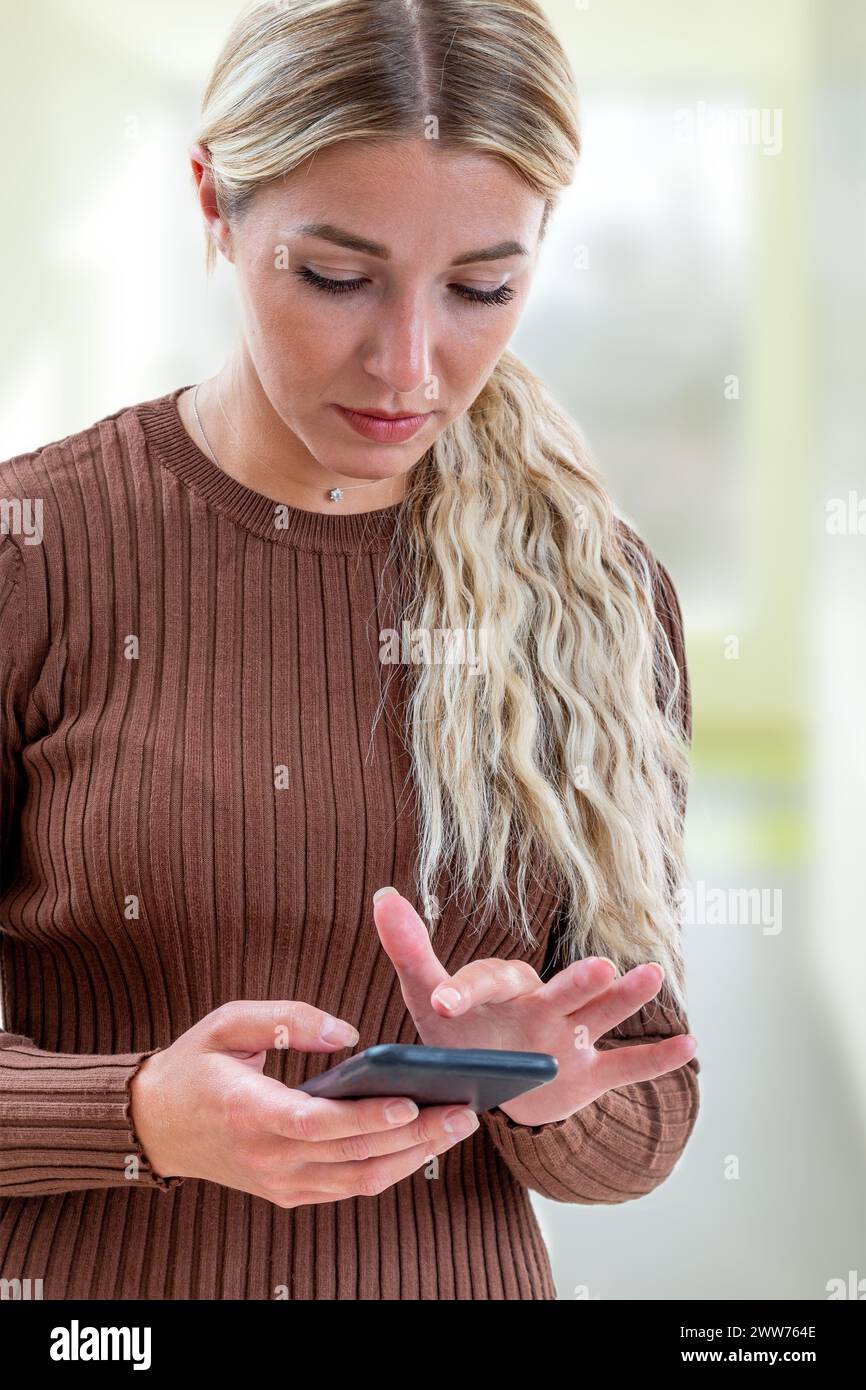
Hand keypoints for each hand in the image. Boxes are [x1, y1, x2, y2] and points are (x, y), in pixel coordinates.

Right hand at [128, 1000, 479, 1205]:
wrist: (154, 1125)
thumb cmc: (194, 1066)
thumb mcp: (226, 1023)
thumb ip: (287, 1018)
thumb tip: (348, 1033)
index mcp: (249, 1112)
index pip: (317, 1123)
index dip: (366, 1118)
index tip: (410, 1102)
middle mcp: (267, 1158)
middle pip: (353, 1155)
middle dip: (416, 1135)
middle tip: (465, 1109)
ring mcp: (280, 1183)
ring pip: (359, 1180)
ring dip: (415, 1157)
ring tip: (459, 1124)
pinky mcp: (289, 1193)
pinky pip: (349, 1187)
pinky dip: (391, 1168)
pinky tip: (425, 1142)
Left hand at [372, 888, 697, 1126]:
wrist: (492, 1081)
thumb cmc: (459, 1032)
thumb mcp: (428, 999)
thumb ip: (410, 952)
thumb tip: (382, 895)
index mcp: (502, 990)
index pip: (487, 983)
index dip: (464, 991)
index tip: (440, 1002)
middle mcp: (543, 1006)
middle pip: (562, 990)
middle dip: (578, 981)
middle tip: (601, 967)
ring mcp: (571, 1038)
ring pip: (601, 1016)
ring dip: (626, 1000)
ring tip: (652, 976)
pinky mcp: (588, 1074)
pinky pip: (625, 1067)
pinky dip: (656, 1060)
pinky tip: (690, 1044)